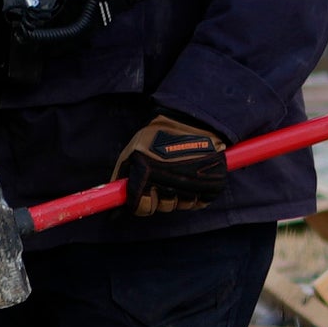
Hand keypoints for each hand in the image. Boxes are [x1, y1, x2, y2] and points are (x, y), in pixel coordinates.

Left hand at [115, 113, 235, 213]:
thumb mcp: (132, 152)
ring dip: (181, 195)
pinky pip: (202, 201)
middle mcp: (170, 182)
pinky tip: (195, 177)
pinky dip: (198, 194)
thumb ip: (122, 178)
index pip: (141, 208)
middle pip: (163, 207)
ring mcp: (194, 184)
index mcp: (148, 175)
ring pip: (183, 205)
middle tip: (164, 179)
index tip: (143, 198)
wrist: (190, 119)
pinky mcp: (213, 184)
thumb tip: (114, 207)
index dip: (141, 205)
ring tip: (180, 173)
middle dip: (162, 197)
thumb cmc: (157, 135)